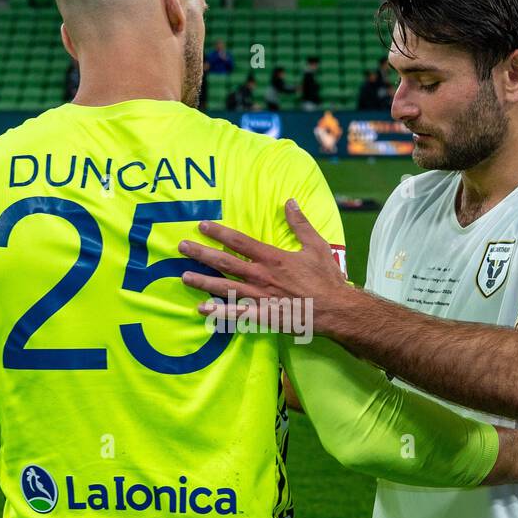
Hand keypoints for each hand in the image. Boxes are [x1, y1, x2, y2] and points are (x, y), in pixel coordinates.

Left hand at [179, 200, 350, 333]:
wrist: (336, 310)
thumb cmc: (327, 278)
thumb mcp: (316, 246)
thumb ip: (300, 223)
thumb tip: (290, 201)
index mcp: (273, 258)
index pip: (239, 241)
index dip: (218, 232)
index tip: (201, 226)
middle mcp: (261, 276)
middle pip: (225, 262)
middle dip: (201, 254)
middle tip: (181, 247)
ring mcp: (260, 297)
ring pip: (225, 287)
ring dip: (203, 281)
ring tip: (184, 276)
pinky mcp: (263, 316)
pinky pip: (236, 314)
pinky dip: (218, 312)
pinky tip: (202, 309)